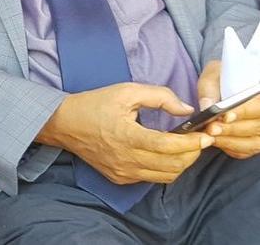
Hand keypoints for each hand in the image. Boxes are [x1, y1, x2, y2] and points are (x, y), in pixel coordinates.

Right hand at [37, 83, 212, 183]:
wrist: (64, 123)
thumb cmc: (94, 104)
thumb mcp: (126, 91)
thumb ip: (159, 96)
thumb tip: (187, 109)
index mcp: (127, 136)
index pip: (169, 146)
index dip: (192, 143)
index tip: (206, 135)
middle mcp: (126, 159)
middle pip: (172, 165)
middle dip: (192, 153)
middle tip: (200, 140)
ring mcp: (123, 172)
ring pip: (165, 176)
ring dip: (181, 163)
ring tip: (185, 148)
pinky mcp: (120, 178)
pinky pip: (152, 178)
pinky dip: (165, 168)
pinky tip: (163, 154)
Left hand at [197, 60, 259, 157]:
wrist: (225, 85)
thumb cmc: (221, 78)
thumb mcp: (214, 76)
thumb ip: (210, 90)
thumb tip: (207, 107)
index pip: (258, 107)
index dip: (243, 113)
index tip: (225, 116)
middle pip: (256, 127)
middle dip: (232, 129)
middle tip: (211, 129)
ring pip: (253, 143)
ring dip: (230, 141)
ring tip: (210, 135)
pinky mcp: (255, 141)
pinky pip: (246, 151)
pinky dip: (231, 148)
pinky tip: (217, 141)